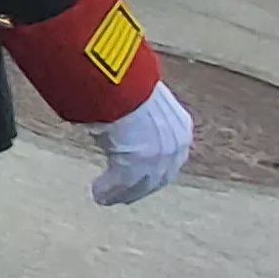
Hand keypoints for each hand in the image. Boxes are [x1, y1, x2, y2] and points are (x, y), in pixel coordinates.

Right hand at [84, 81, 193, 205]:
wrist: (123, 88)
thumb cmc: (128, 81)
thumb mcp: (143, 96)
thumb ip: (140, 109)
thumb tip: (128, 103)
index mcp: (180, 127)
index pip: (170, 154)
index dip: (156, 165)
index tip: (143, 171)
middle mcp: (174, 148)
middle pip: (159, 176)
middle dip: (142, 185)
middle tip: (125, 192)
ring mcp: (157, 161)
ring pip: (141, 185)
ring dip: (123, 192)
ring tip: (106, 196)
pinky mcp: (134, 169)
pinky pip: (120, 186)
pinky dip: (108, 191)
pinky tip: (98, 193)